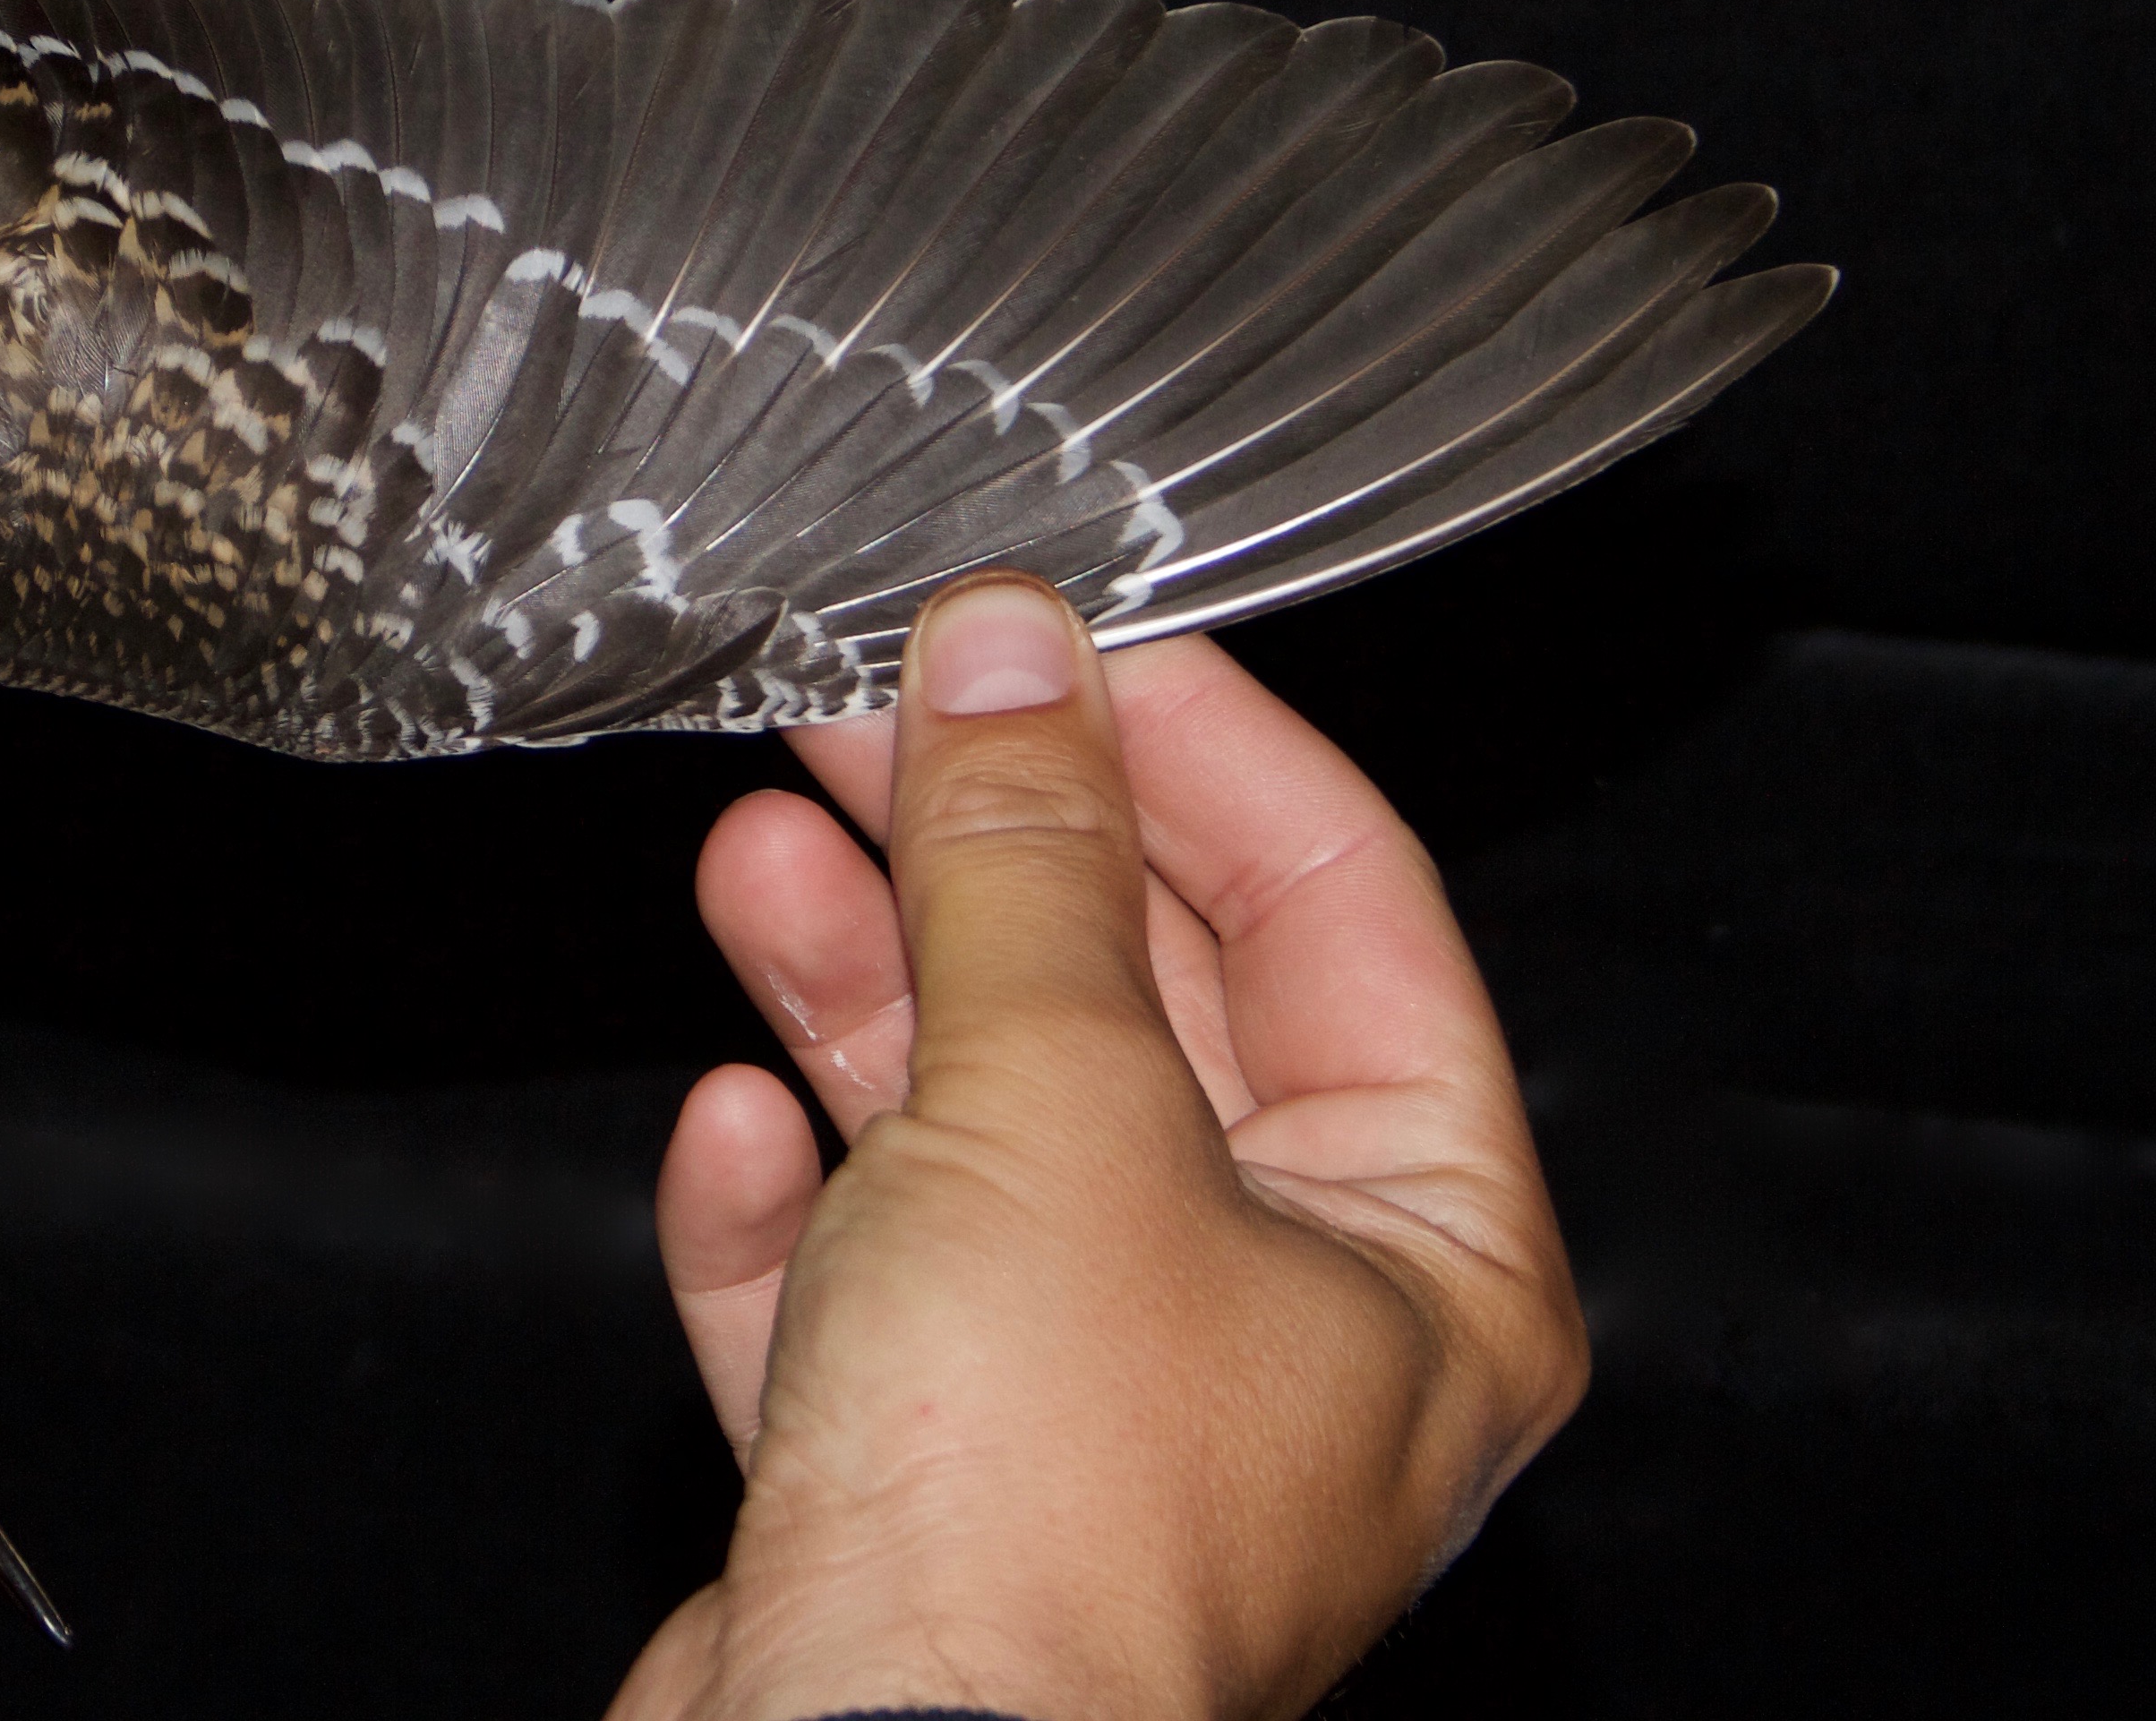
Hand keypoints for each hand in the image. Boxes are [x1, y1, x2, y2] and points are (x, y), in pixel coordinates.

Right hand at [611, 582, 1587, 1720]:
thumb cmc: (1046, 1523)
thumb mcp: (1058, 1102)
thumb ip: (1025, 860)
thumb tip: (1008, 652)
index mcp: (1425, 1258)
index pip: (1345, 915)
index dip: (1196, 750)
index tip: (1065, 632)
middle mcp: (1280, 1334)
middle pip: (1142, 1010)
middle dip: (991, 853)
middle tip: (875, 710)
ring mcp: (1095, 1410)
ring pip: (980, 1131)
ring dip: (864, 988)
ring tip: (762, 855)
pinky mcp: (925, 1482)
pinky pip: (858, 1288)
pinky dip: (789, 1202)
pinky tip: (730, 1130)